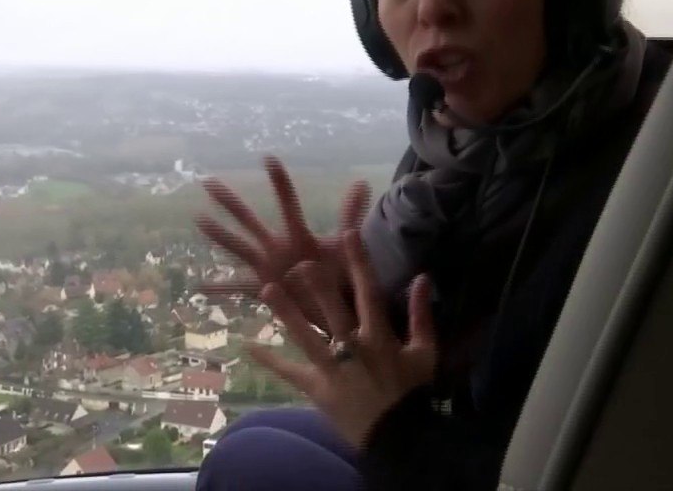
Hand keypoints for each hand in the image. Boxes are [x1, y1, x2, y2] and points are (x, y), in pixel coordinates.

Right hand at [195, 155, 369, 294]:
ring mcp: (266, 266)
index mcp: (297, 234)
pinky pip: (237, 287)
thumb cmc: (339, 273)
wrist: (336, 306)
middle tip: (208, 182)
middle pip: (249, 219)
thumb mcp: (345, 244)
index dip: (279, 182)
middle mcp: (276, 246)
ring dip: (219, 234)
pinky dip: (219, 287)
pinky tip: (199, 285)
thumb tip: (363, 182)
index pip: (287, 203)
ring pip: (238, 246)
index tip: (268, 157)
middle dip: (230, 202)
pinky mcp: (263, 289)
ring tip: (199, 218)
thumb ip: (350, 216)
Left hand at [249, 229, 437, 449]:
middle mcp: (352, 348)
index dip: (359, 262)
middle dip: (317, 286)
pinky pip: (290, 372)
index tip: (348, 235)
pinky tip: (247, 345)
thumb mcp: (425, 353)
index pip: (368, 291)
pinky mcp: (316, 388)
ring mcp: (331, 369)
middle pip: (332, 311)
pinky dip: (270, 361)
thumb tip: (422, 278)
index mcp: (379, 336)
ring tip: (266, 289)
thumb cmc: (412, 392)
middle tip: (299, 261)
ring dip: (286, 313)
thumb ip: (421, 315)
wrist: (397, 438)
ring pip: (306, 336)